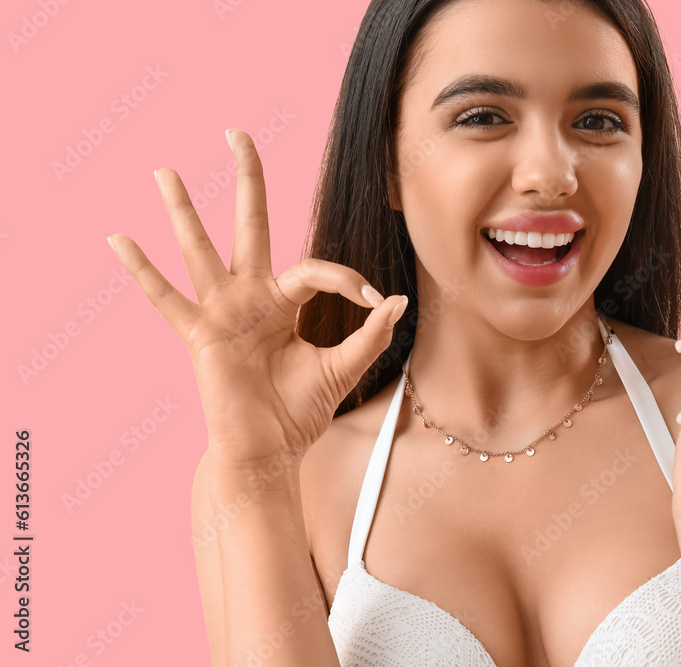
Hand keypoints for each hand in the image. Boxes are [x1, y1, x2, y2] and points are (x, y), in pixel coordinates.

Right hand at [108, 129, 407, 468]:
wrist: (268, 450)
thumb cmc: (299, 411)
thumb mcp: (343, 368)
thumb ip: (369, 334)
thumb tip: (395, 298)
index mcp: (284, 302)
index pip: (315, 268)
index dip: (348, 279)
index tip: (375, 300)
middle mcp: (250, 297)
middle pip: (250, 225)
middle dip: (247, 179)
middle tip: (236, 132)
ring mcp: (221, 312)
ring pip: (201, 250)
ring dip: (184, 210)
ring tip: (166, 170)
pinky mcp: (200, 334)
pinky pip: (166, 299)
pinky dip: (142, 271)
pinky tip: (118, 238)